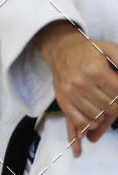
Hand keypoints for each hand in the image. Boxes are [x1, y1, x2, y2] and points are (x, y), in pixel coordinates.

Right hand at [34, 21, 117, 156]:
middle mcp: (82, 82)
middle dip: (116, 107)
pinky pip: (79, 122)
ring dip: (104, 116)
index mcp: (96, 69)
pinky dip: (89, 126)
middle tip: (113, 102)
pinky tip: (94, 124)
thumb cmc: (90, 50)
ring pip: (96, 117)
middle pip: (109, 107)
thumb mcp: (110, 49)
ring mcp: (70, 92)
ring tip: (105, 109)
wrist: (61, 48)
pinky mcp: (63, 100)